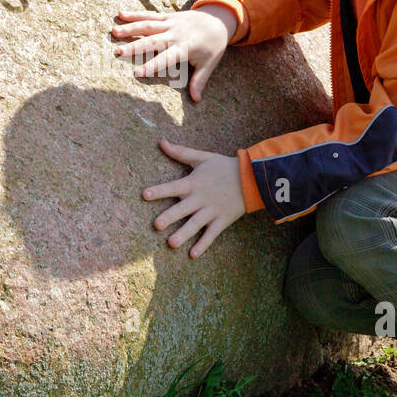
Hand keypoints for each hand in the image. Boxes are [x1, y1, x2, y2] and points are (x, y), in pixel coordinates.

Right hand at [111, 5, 235, 101]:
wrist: (219, 20)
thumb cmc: (213, 45)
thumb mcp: (209, 64)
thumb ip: (200, 81)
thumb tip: (196, 100)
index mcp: (185, 47)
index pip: (166, 58)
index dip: (152, 65)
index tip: (137, 73)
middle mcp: (176, 34)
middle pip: (152, 41)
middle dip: (135, 46)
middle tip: (118, 52)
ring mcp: (171, 23)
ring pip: (148, 26)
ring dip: (130, 28)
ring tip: (114, 32)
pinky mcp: (168, 16)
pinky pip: (150, 15)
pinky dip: (135, 15)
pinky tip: (121, 14)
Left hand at [142, 139, 245, 257]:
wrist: (251, 178)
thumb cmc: (223, 167)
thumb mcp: (202, 157)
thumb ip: (181, 152)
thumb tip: (161, 142)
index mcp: (194, 183)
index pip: (173, 187)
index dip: (159, 190)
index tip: (144, 195)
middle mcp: (201, 198)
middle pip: (183, 209)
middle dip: (170, 217)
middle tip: (156, 225)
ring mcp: (212, 211)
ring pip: (195, 224)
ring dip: (183, 234)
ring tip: (171, 244)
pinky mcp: (222, 220)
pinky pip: (211, 235)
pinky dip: (203, 244)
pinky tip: (192, 255)